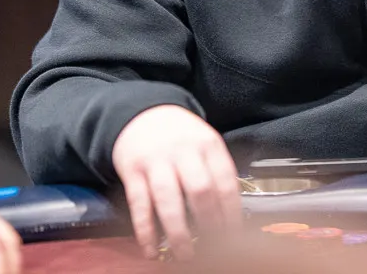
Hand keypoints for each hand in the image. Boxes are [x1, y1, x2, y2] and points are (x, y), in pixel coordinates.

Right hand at [111, 105, 241, 260]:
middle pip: (200, 191)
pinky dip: (145, 231)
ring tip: (185, 254)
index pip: (225, 183)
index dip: (232, 214)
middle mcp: (183, 151)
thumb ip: (216, 171)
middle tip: (213, 248)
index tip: (234, 236)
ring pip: (169, 200)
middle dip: (209, 224)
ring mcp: (156, 161)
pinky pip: (140, 205)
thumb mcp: (204, 141)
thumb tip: (230, 214)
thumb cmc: (179, 135)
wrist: (141, 112)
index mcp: (208, 144)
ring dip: (178, 232)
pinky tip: (151, 249)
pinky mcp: (133, 171)